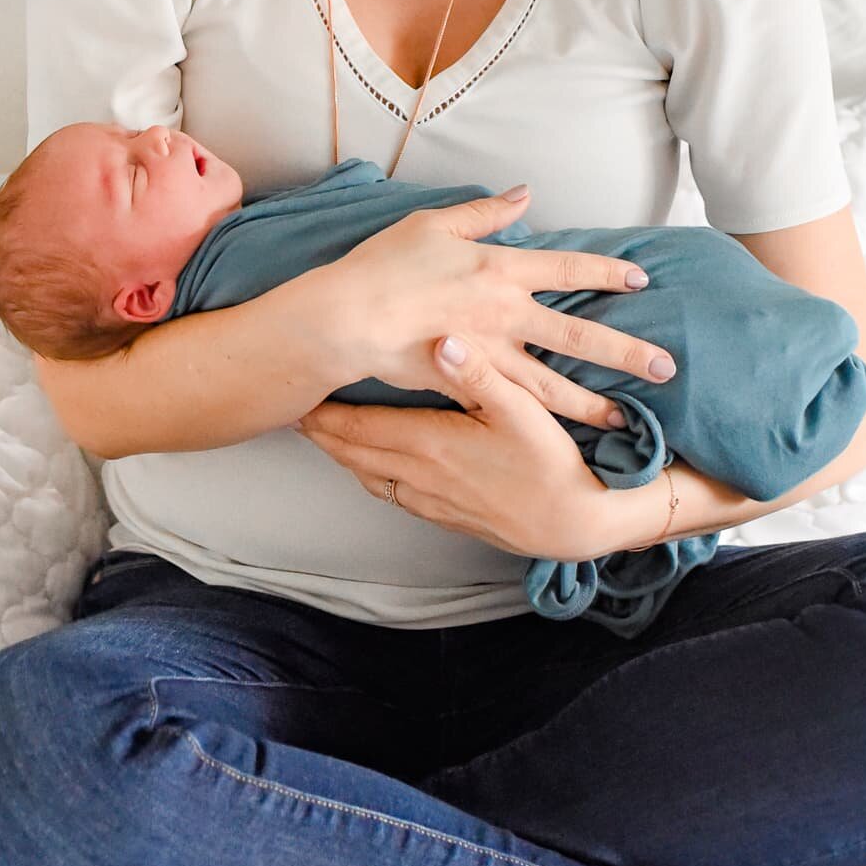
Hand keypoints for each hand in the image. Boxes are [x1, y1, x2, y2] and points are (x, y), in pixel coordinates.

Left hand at [296, 332, 607, 560]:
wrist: (574, 526)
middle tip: (292, 414)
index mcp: (431, 443)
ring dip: (342, 455)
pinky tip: (371, 470)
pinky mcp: (446, 517)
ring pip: (368, 476)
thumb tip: (441, 339)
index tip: (296, 397)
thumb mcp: (523, 410)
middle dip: (321, 432)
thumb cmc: (551, 465)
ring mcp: (431, 500)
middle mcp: (420, 475)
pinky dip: (369, 477)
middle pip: (354, 452)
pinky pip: (392, 495)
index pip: (360, 425)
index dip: (324, 412)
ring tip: (322, 436)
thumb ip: (478, 374)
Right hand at [324, 184, 672, 432]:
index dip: (607, 271)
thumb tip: (524, 195)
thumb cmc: (383, 265)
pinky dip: (541, 423)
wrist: (345, 319)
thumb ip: (484, 213)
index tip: (641, 279)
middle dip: (625, 352)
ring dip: (593, 402)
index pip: (568, 268)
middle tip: (666, 367)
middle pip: (578, 334)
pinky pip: (512, 408)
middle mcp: (505, 314)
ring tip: (627, 419)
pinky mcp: (466, 388)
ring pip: (553, 385)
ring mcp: (489, 356)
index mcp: (500, 268)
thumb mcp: (433, 224)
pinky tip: (562, 437)